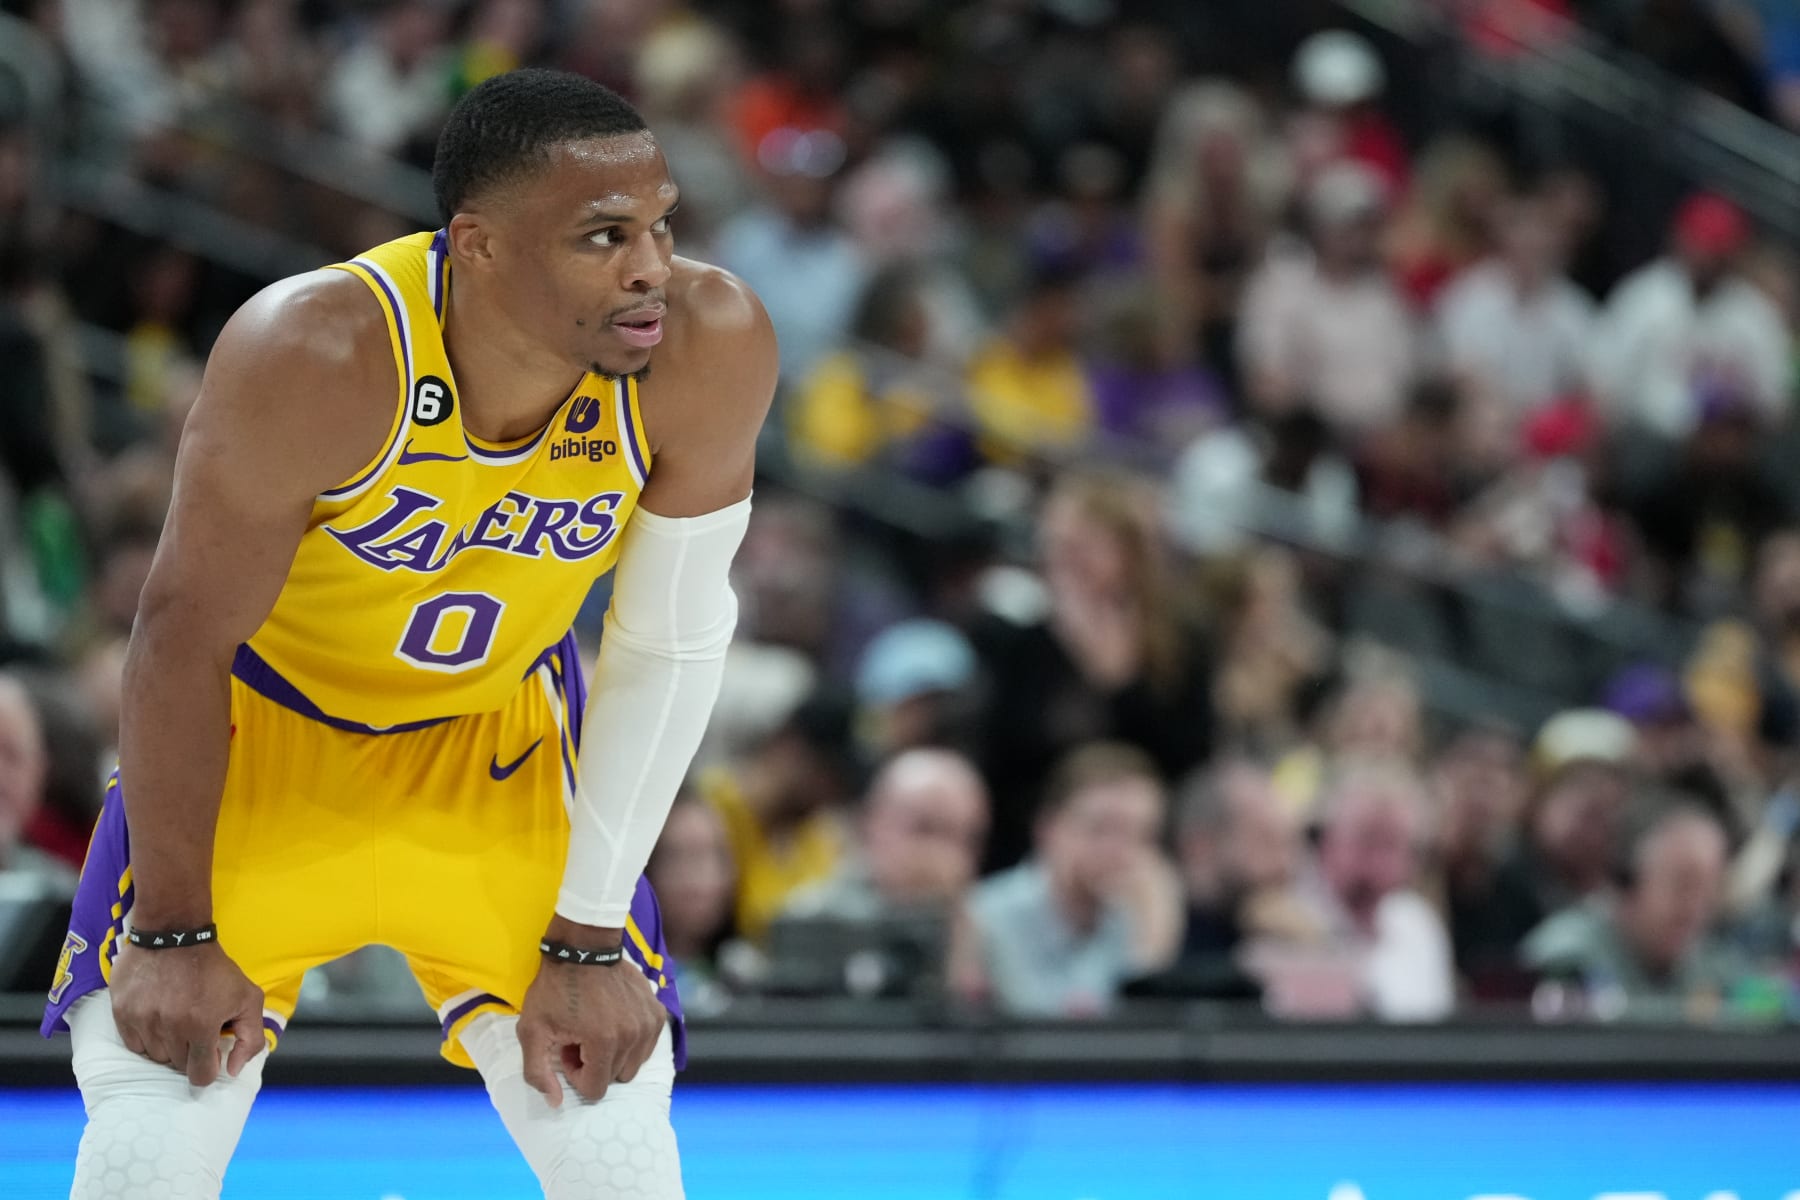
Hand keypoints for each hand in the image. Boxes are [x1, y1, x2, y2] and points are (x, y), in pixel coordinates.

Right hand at [109, 940, 264, 1085]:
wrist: (173, 933)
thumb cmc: (214, 968)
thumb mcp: (248, 997)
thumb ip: (251, 1038)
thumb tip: (233, 1071)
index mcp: (201, 1025)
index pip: (200, 1074)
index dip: (208, 1067)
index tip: (210, 1053)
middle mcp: (169, 1027)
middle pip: (177, 1065)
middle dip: (189, 1051)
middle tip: (194, 1025)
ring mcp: (142, 1020)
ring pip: (154, 1055)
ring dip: (167, 1044)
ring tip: (176, 1017)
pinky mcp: (122, 1012)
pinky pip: (133, 1043)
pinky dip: (146, 1036)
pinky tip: (157, 1015)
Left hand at [517, 929, 666, 1106]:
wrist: (583, 948)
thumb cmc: (555, 989)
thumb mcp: (532, 1030)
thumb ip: (538, 1072)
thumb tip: (555, 1103)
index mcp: (604, 1042)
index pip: (595, 1089)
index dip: (576, 1074)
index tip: (567, 1050)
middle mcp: (633, 1035)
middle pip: (615, 1077)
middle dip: (595, 1065)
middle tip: (579, 1038)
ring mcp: (649, 1023)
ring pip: (633, 1064)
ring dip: (614, 1054)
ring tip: (595, 1029)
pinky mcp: (657, 1012)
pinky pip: (646, 1045)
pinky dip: (630, 1041)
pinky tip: (613, 1020)